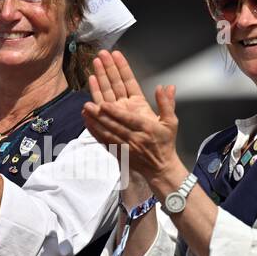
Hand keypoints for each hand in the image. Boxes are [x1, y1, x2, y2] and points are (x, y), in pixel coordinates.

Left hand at [81, 50, 181, 187]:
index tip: (104, 104)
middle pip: (114, 124)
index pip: (128, 119)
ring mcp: (125, 146)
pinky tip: (86, 120)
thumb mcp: (171, 122)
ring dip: (95, 120)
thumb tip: (164, 87)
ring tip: (85, 108)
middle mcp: (134, 138)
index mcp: (147, 128)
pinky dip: (94, 130)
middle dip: (100, 113)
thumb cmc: (166, 143)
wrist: (160, 168)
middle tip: (88, 103)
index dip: (115, 112)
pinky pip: (104, 140)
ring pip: (106, 132)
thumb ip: (167, 103)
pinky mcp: (118, 152)